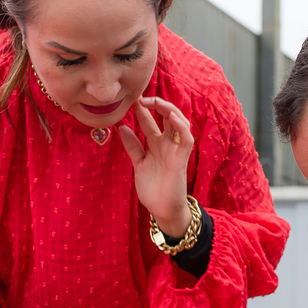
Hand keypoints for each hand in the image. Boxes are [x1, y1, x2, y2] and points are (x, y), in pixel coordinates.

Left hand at [119, 96, 194, 235]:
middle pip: (166, 117)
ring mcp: (176, 150)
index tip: (131, 98)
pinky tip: (171, 117)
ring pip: (179, 123)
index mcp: (157, 145)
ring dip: (169, 110)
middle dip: (156, 105)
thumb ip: (133, 146)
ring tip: (155, 102)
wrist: (162, 210)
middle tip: (141, 97)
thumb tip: (121, 127)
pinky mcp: (182, 159)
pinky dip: (181, 127)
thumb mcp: (139, 163)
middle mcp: (168, 145)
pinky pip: (186, 139)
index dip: (143, 110)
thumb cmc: (153, 189)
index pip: (151, 121)